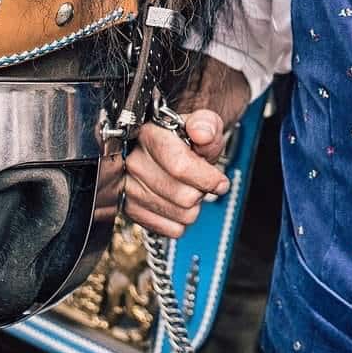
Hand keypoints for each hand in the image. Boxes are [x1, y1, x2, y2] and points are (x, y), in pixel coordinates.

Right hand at [124, 109, 230, 237]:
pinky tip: (178, 202)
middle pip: (183, 196)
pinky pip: (171, 229)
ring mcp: (130, 188)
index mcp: (150, 135)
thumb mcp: (204, 123)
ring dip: (193, 206)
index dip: (206, 178)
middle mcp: (134, 162)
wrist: (171, 150)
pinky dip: (182, 220)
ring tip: (188, 188)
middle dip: (201, 190)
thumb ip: (207, 123)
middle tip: (201, 180)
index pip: (180, 166)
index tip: (220, 182)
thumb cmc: (188, 138)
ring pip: (180, 214)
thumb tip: (202, 133)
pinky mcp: (131, 210)